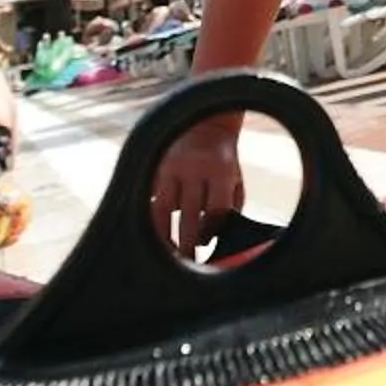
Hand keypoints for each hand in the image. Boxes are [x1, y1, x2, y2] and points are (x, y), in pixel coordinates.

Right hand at [152, 116, 243, 255]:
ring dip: (163, 235)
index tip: (207, 247)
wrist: (205, 124)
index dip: (210, 233)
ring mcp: (171, 167)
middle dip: (186, 244)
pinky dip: (149, 216)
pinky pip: (148, 198)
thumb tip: (218, 238)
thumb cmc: (223, 161)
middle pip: (189, 216)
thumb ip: (232, 207)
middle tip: (186, 261)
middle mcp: (195, 168)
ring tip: (166, 251)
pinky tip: (153, 231)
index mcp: (220, 170)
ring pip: (162, 211)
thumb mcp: (236, 178)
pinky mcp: (155, 166)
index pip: (216, 211)